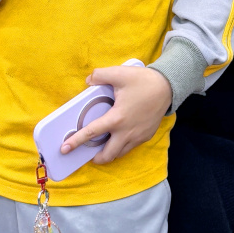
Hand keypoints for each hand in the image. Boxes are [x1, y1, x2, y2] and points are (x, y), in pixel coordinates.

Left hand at [58, 63, 172, 163]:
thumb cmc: (143, 81)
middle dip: (96, 159)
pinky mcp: (146, 135)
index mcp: (116, 118)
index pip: (92, 133)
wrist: (168, 87)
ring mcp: (138, 136)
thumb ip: (100, 75)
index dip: (76, 142)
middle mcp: (126, 132)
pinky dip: (122, 146)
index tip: (64, 149)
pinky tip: (120, 137)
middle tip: (90, 155)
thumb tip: (88, 80)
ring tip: (104, 147)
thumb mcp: (119, 73)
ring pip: (120, 153)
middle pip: (108, 155)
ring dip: (110, 153)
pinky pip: (131, 147)